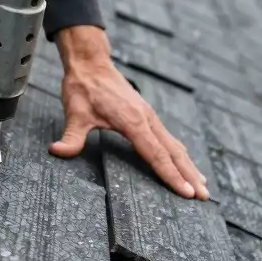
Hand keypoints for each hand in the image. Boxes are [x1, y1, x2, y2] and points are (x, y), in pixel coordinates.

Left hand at [49, 26, 208, 199]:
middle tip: (204, 197)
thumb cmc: (84, 88)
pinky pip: (168, 138)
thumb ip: (71, 136)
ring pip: (174, 145)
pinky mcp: (147, 115)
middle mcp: (147, 119)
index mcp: (133, 122)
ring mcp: (149, 116)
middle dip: (189, 176)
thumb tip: (57, 151)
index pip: (156, 155)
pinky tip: (184, 162)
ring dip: (189, 166)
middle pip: (174, 153)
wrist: (91, 64)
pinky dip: (179, 154)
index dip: (172, 176)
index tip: (187, 192)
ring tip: (202, 185)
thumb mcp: (74, 113)